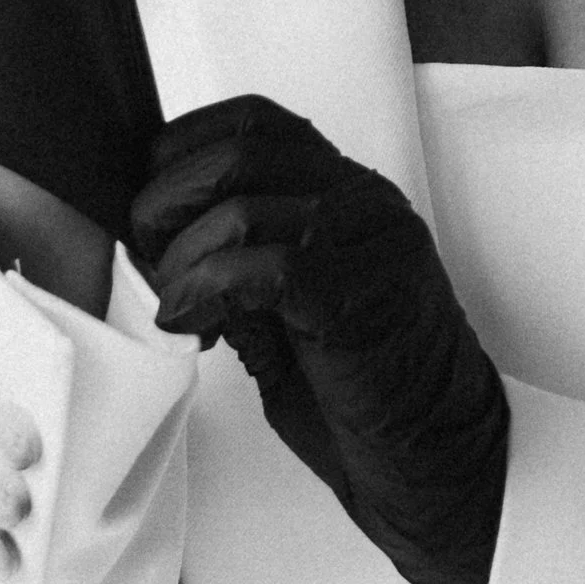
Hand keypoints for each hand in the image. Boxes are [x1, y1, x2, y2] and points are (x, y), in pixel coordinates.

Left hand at [131, 99, 508, 583]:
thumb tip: (156, 241)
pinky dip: (205, 294)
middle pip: (238, 153)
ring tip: (175, 308)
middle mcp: (363, 202)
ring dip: (181, 261)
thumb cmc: (361, 397)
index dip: (182, 150)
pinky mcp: (363, 294)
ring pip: (243, 208)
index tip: (149, 203)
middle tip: (147, 257)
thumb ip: (236, 265)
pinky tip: (192, 328)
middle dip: (166, 201)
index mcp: (347, 193)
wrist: (438, 461)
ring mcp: (370, 243)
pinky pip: (262, 267)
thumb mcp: (283, 313)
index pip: (254, 122)